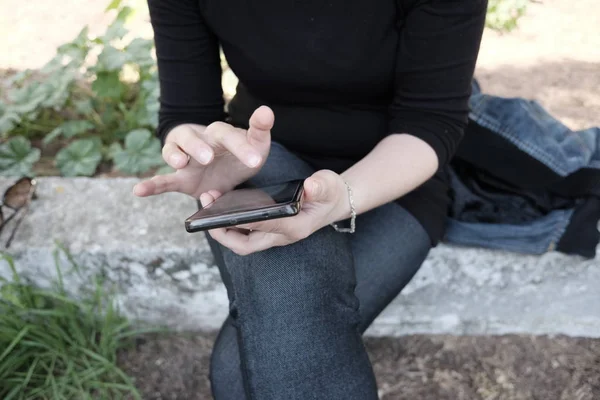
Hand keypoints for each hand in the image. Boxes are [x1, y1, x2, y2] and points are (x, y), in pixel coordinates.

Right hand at [133, 106, 273, 198]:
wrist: (224, 168)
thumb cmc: (239, 155)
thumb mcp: (256, 145)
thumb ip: (260, 131)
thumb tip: (267, 110)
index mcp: (221, 135)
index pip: (227, 135)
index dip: (240, 146)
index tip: (255, 161)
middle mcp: (200, 142)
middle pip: (194, 138)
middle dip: (199, 147)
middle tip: (207, 158)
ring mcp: (186, 159)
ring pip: (174, 152)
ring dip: (175, 156)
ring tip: (180, 164)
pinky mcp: (180, 179)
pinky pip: (163, 181)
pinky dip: (151, 186)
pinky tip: (138, 191)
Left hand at [204, 170, 350, 255]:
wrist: (336, 201)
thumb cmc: (330, 194)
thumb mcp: (328, 186)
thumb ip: (320, 187)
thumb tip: (310, 186)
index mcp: (295, 227)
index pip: (265, 227)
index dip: (244, 221)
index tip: (223, 213)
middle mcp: (281, 235)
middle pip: (245, 245)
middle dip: (222, 232)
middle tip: (205, 211)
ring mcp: (274, 234)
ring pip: (241, 241)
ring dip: (221, 227)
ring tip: (208, 201)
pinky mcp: (270, 228)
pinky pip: (244, 232)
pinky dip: (229, 223)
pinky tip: (219, 204)